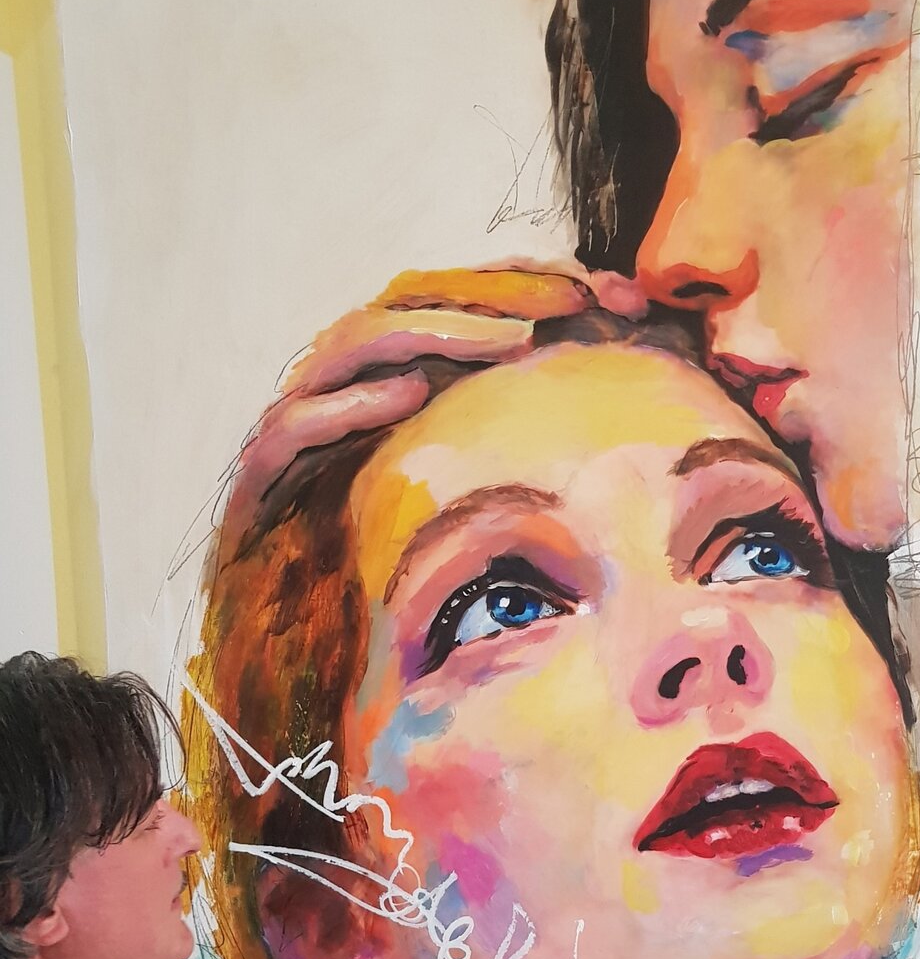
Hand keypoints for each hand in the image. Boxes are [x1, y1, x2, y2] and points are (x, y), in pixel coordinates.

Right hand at [218, 264, 597, 558]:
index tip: (616, 297)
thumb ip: (516, 463)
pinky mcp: (255, 487)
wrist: (283, 671)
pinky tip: (410, 395)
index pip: (456, 306)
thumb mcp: (466, 517)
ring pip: (352, 347)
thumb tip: (623, 429)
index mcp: (388, 387)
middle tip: (575, 298)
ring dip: (434, 331)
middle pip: (410, 304)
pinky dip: (348, 405)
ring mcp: (294, 434)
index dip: (532, 287)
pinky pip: (293, 429)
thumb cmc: (380, 596)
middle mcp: (339, 394)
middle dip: (497, 291)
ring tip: (511, 339)